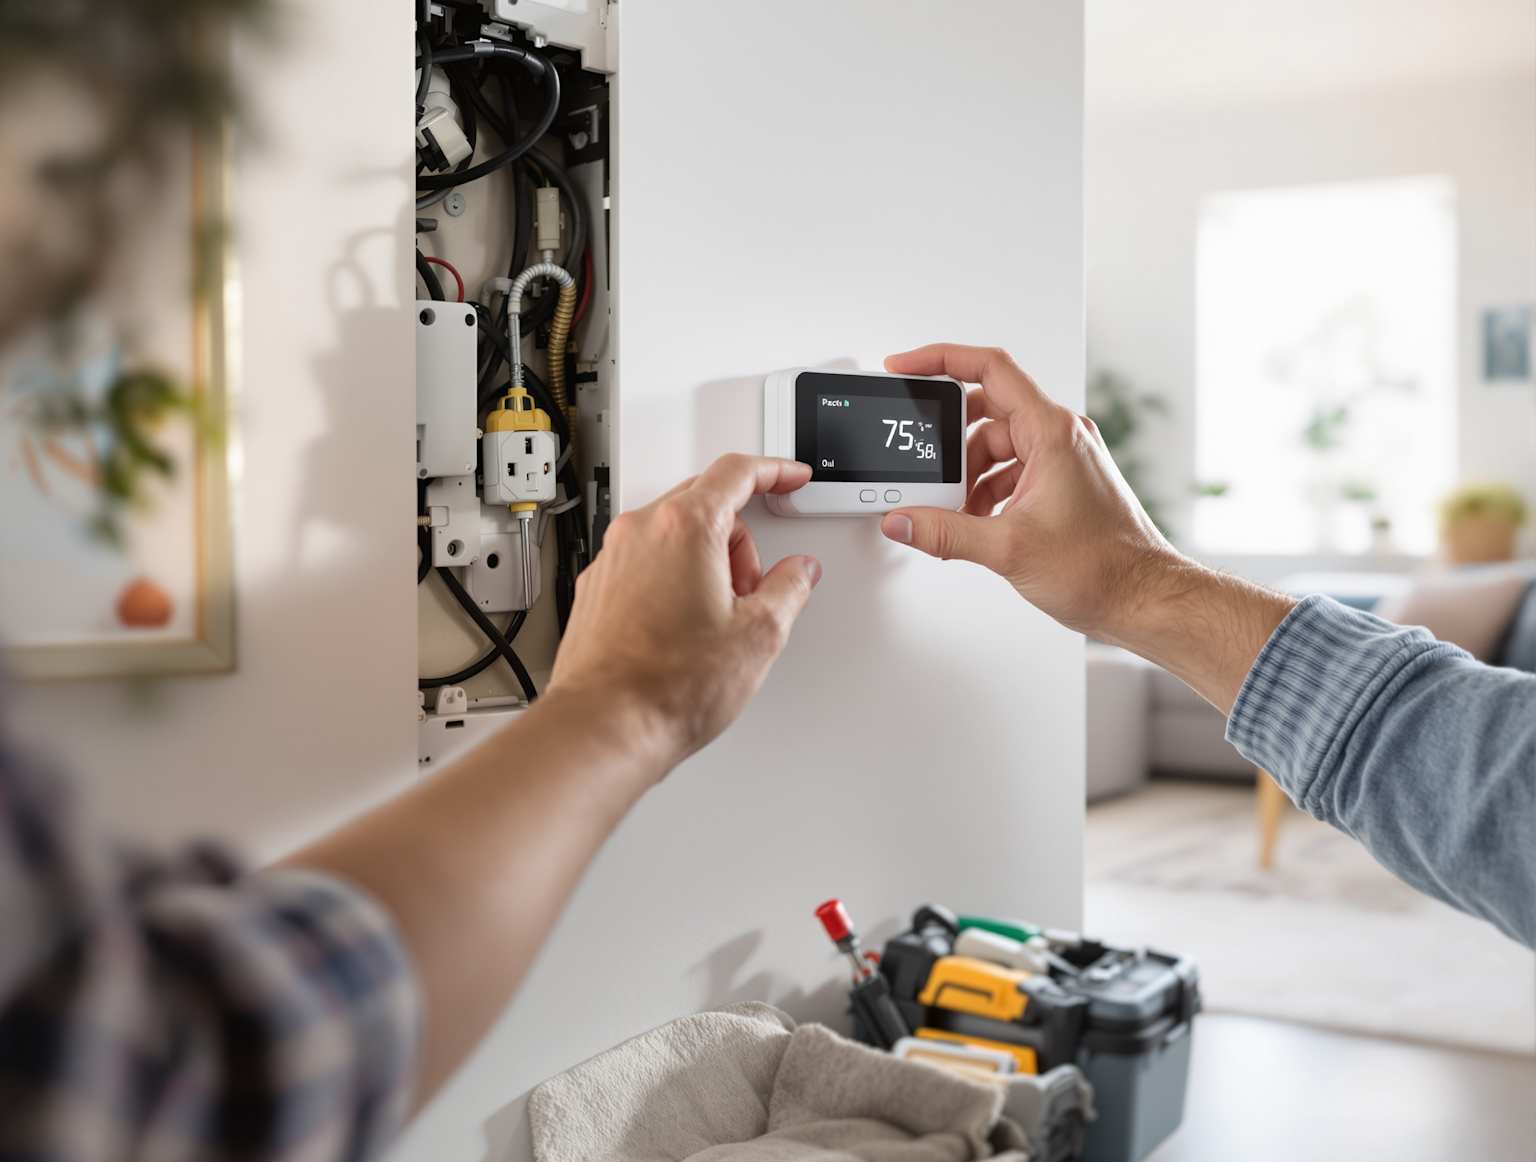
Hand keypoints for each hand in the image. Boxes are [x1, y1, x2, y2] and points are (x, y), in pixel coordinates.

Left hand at [549, 454, 821, 771]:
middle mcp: (639, 532)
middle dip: (739, 539)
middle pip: (704, 503)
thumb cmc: (668, 685)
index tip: (789, 477)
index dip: (773, 471)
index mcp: (684, 528)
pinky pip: (645, 562)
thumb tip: (798, 573)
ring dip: (705, 561)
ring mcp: (612, 559)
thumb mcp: (758, 635)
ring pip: (672, 534)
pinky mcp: (597, 589)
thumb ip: (789, 589)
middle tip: (754, 589)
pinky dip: (672, 579)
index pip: (736, 472)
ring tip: (717, 619)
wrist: (606, 725)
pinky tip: (684, 629)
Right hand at [878, 343, 1293, 710]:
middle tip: (926, 471)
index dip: (940, 360)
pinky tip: (977, 522)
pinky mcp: (1064, 483)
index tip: (905, 367)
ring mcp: (1064, 459)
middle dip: (950, 445)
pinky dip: (987, 490)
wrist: (1143, 599)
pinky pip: (1012, 470)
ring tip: (956, 512)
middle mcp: (1061, 436)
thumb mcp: (1007, 548)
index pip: (989, 369)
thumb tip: (902, 521)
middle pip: (986, 412)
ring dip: (968, 476)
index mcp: (1052, 432)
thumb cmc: (1103, 568)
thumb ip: (944, 533)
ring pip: (997, 446)